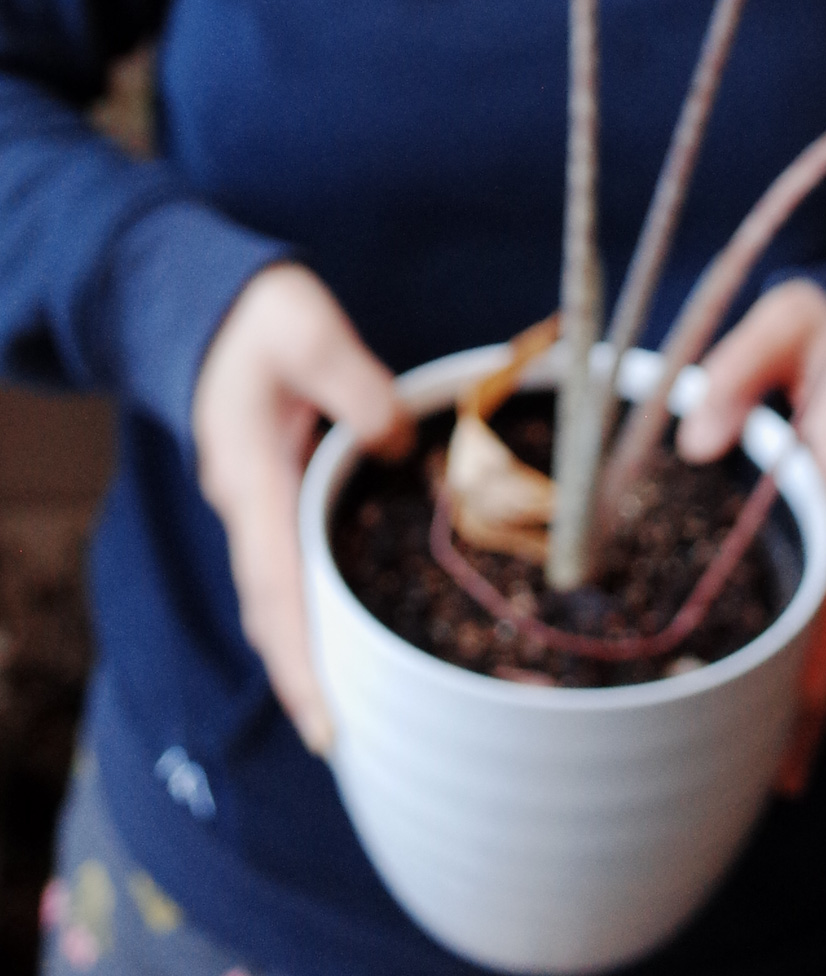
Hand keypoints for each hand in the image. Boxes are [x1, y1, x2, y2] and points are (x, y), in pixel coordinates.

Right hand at [192, 263, 413, 755]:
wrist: (207, 302)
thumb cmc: (261, 317)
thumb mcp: (310, 329)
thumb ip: (356, 385)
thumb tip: (396, 444)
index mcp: (253, 478)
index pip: (276, 587)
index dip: (300, 658)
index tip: (325, 722)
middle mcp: (246, 504)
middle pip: (271, 611)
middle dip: (303, 677)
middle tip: (343, 744)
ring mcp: (252, 503)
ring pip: (275, 596)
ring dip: (305, 650)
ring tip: (349, 706)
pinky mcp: (266, 494)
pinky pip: (284, 567)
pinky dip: (306, 609)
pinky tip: (342, 627)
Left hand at [676, 278, 825, 794]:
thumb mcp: (791, 321)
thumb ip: (743, 368)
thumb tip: (696, 441)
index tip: (808, 691)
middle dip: (818, 697)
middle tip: (784, 778)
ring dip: (810, 695)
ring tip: (776, 774)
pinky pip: (824, 608)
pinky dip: (804, 660)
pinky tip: (770, 708)